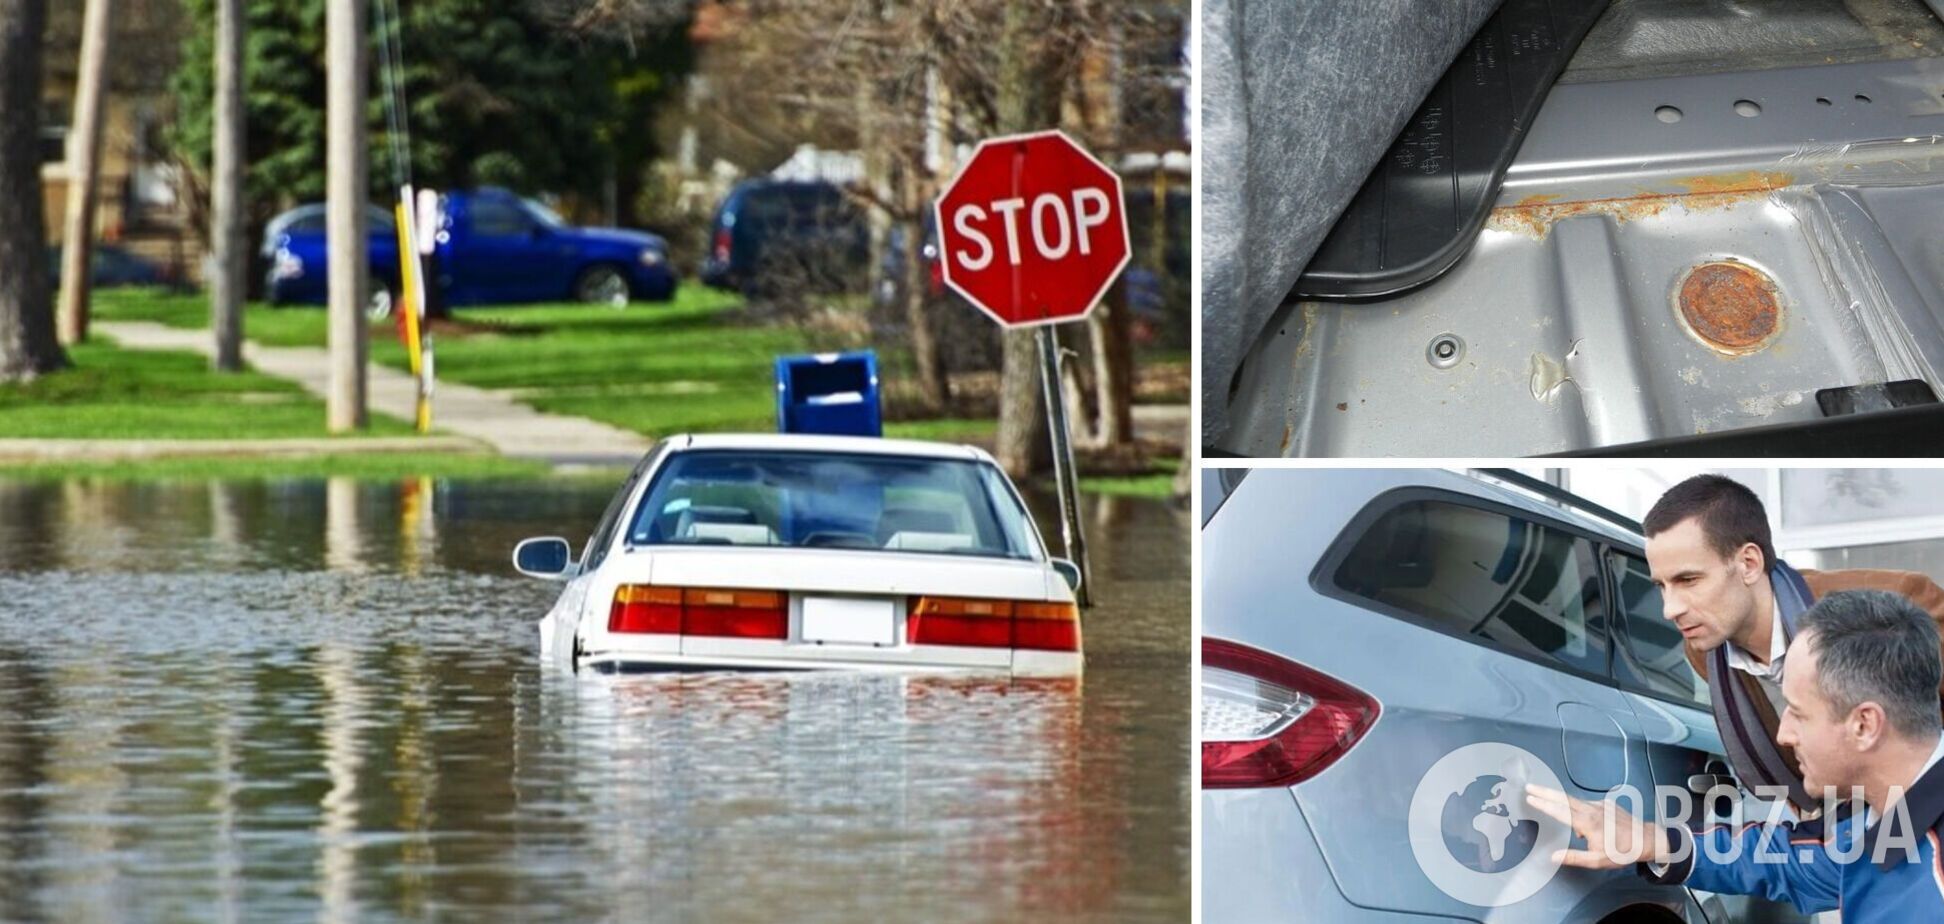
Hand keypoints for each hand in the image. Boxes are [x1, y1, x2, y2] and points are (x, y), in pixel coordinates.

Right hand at [1523, 784, 1674, 869]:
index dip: (1543, 804)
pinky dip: (1578, 809)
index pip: (1560, 811)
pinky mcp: (1606, 803)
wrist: (1646, 840)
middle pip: (1563, 798)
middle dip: (1545, 791)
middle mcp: (1591, 810)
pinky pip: (1587, 804)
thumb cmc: (1621, 852)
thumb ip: (1573, 858)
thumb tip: (1552, 857)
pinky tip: (1581, 821)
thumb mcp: (1596, 861)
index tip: (1530, 797)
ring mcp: (1600, 804)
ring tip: (1547, 801)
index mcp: (1587, 823)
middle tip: (1529, 786)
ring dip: (1559, 798)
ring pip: (1575, 800)